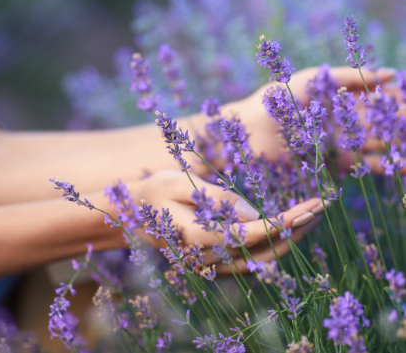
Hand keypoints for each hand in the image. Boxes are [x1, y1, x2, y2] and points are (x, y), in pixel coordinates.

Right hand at [127, 170, 323, 275]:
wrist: (128, 218)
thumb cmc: (154, 193)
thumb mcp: (179, 183)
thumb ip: (217, 199)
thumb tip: (255, 215)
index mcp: (199, 238)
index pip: (253, 235)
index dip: (286, 222)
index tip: (311, 205)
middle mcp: (208, 259)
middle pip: (265, 251)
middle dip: (297, 229)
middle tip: (322, 205)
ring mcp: (211, 266)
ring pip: (262, 259)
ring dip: (291, 238)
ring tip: (312, 215)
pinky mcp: (214, 266)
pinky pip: (252, 261)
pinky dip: (274, 245)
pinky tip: (289, 227)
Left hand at [220, 66, 394, 169]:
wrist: (248, 129)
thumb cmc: (276, 98)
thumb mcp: (312, 79)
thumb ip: (349, 76)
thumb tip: (390, 74)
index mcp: (343, 99)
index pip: (381, 99)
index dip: (397, 100)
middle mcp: (347, 121)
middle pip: (385, 122)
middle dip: (402, 123)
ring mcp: (344, 142)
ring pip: (382, 144)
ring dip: (401, 146)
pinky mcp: (336, 162)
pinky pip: (367, 164)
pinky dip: (388, 165)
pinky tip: (403, 166)